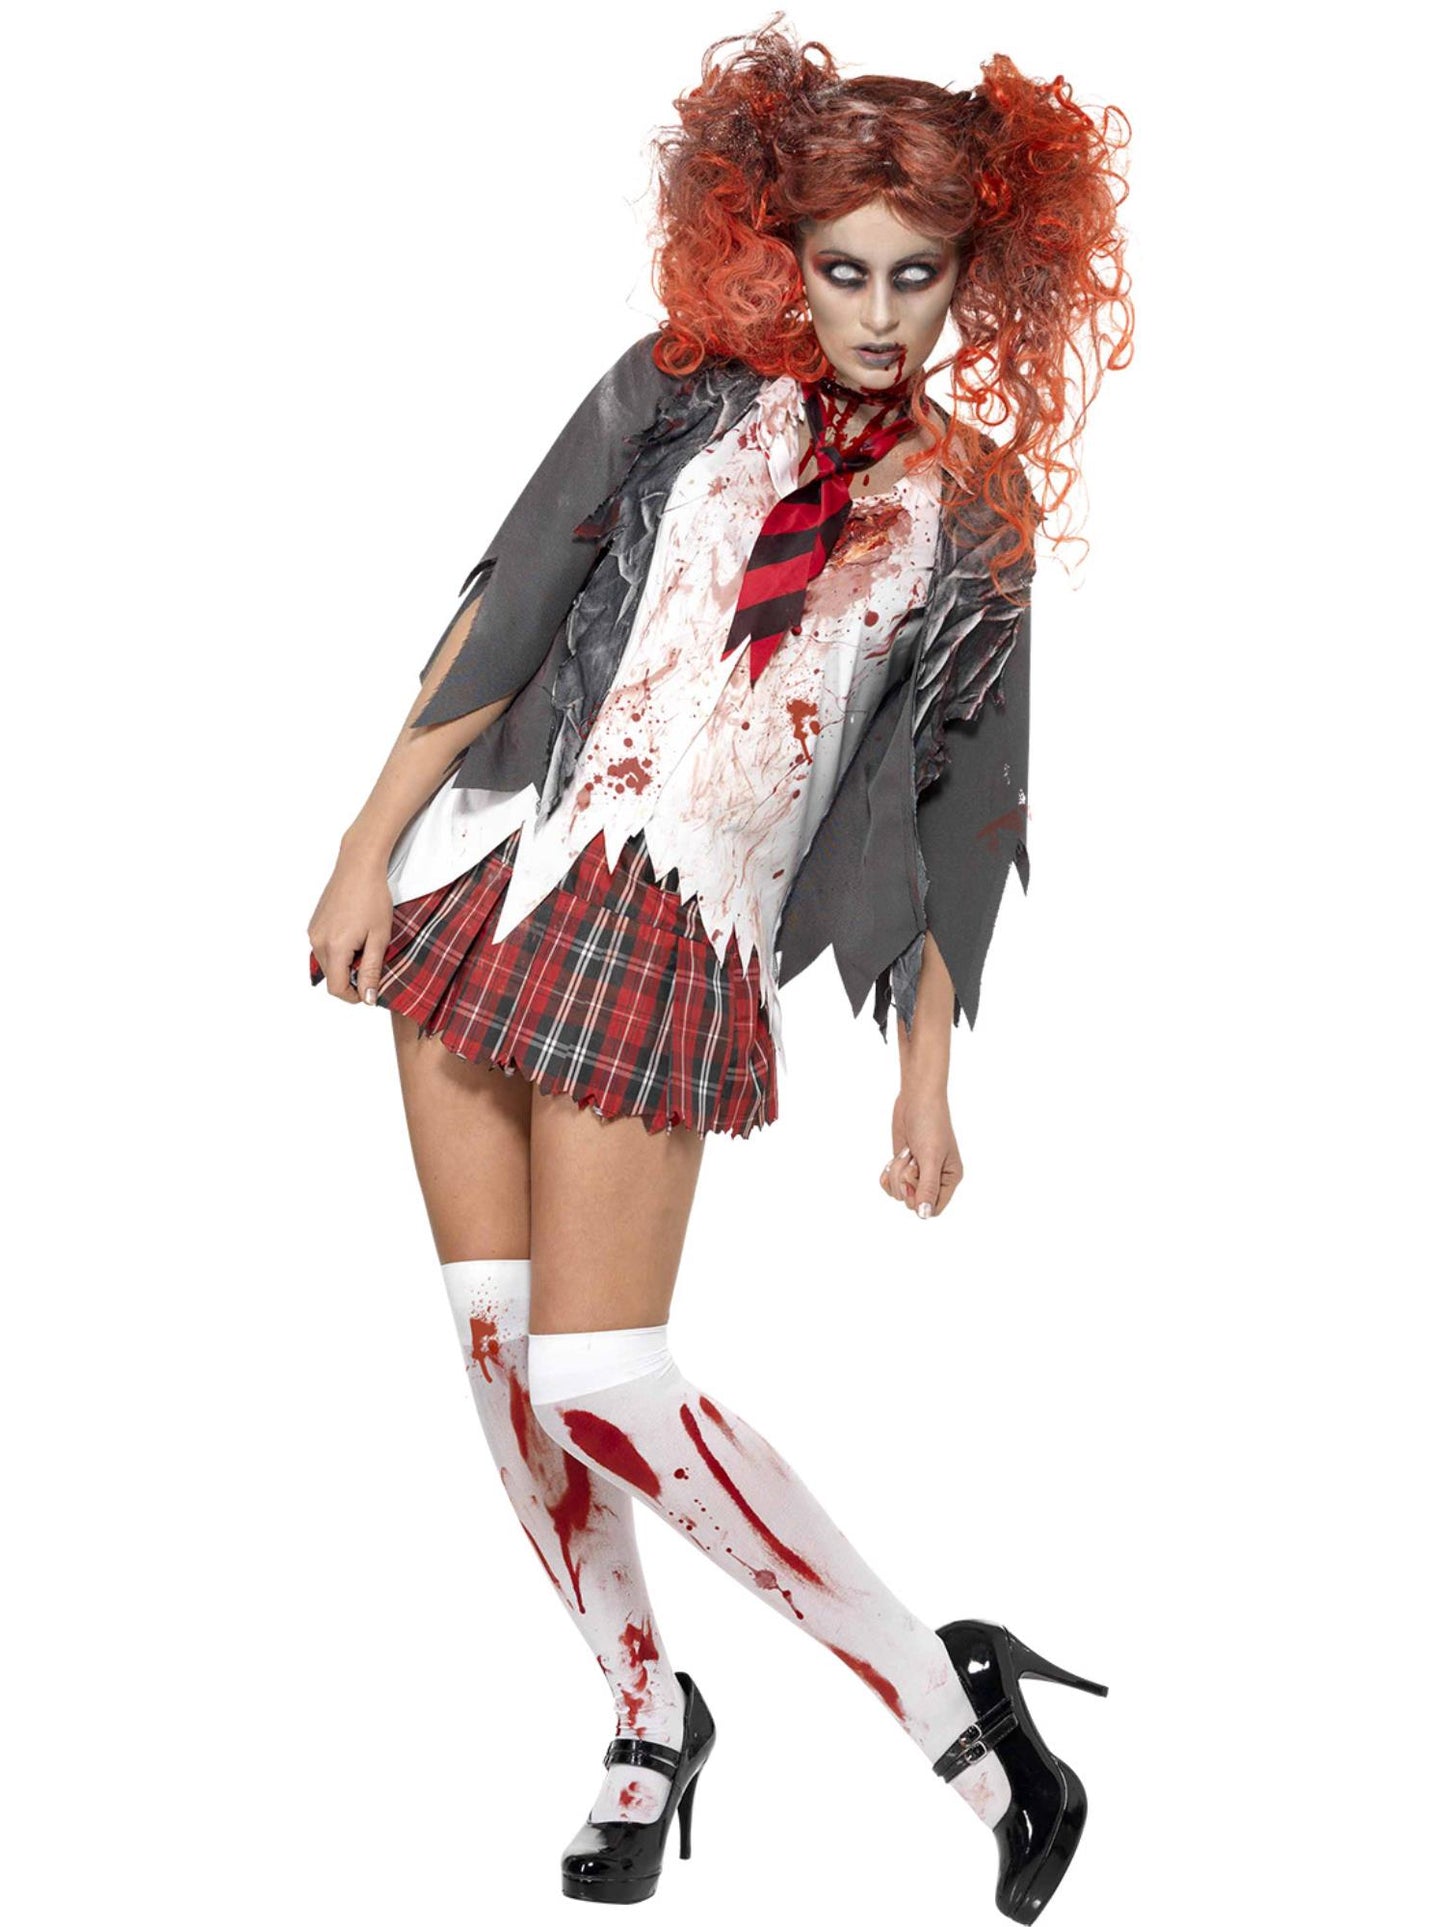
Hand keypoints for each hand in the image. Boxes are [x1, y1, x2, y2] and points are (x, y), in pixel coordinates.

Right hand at [307, 852, 394, 1004]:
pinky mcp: (314, 925)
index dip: (354, 996)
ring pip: (327, 964)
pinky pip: (323, 949)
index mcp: (334, 947)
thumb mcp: (379, 938)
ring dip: (345, 965)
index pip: (336, 988)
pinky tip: (355, 936)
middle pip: (331, 978)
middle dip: (351, 979)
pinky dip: (338, 952)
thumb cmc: (373, 898)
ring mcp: (313, 932)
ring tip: (365, 946)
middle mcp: (317, 941)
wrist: (359, 866)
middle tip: (373, 964)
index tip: (370, 991)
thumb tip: (367, 998)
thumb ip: (371, 970)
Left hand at [878, 1088, 962, 1218]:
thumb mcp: (931, 1158)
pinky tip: (894, 1158)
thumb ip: (927, 1188)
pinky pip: (889, 1184)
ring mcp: (917, 1173)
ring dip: (897, 1171)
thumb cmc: (930, 1125)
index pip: (933, 1209)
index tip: (915, 1179)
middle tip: (912, 1160)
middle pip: (913, 1202)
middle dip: (906, 1181)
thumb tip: (924, 1216)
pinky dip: (887, 1173)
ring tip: (907, 1152)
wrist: (916, 1100)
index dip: (920, 1200)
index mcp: (950, 1179)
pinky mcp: (903, 1166)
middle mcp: (935, 1179)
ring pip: (899, 1192)